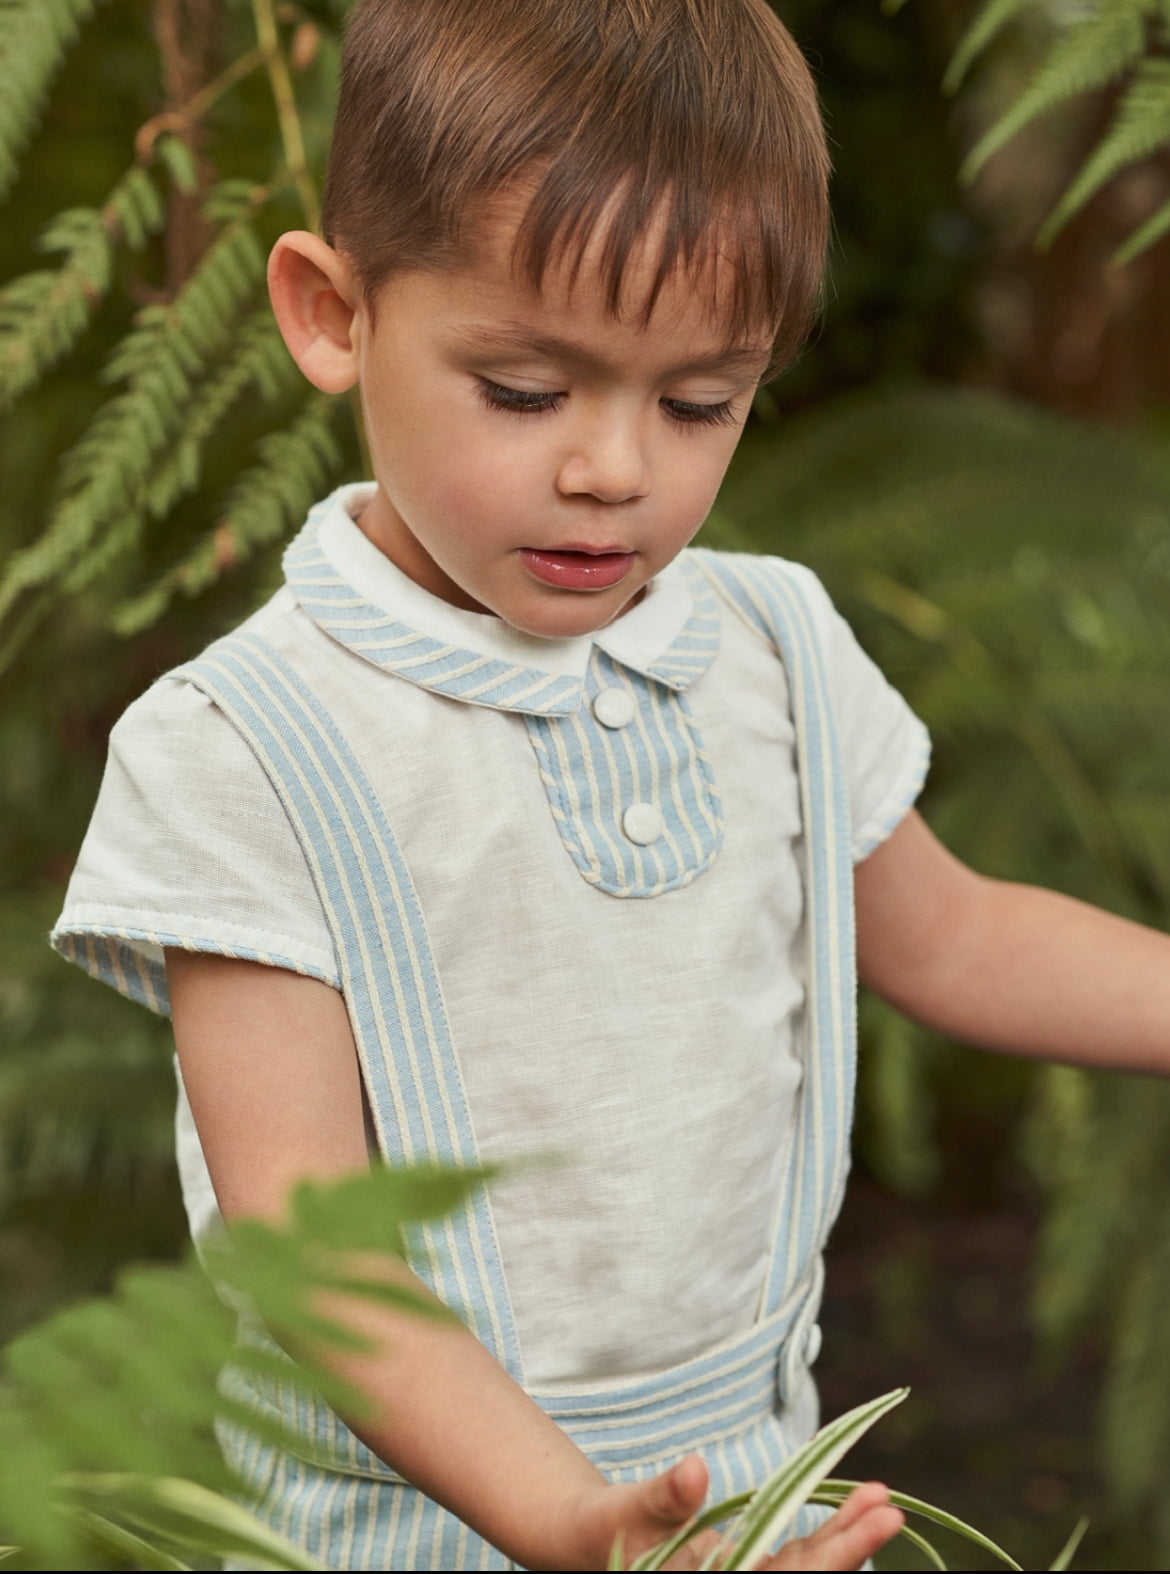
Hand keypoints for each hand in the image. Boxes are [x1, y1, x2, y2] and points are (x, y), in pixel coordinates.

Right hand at [559, 1456, 902, 1569]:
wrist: (592, 1545)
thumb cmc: (607, 1529)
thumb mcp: (630, 1510)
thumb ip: (664, 1496)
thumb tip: (695, 1469)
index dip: (837, 1557)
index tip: (874, 1521)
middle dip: (853, 1546)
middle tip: (890, 1504)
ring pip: (810, 1571)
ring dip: (847, 1537)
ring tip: (881, 1498)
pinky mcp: (750, 1572)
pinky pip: (798, 1558)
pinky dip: (828, 1533)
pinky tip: (854, 1508)